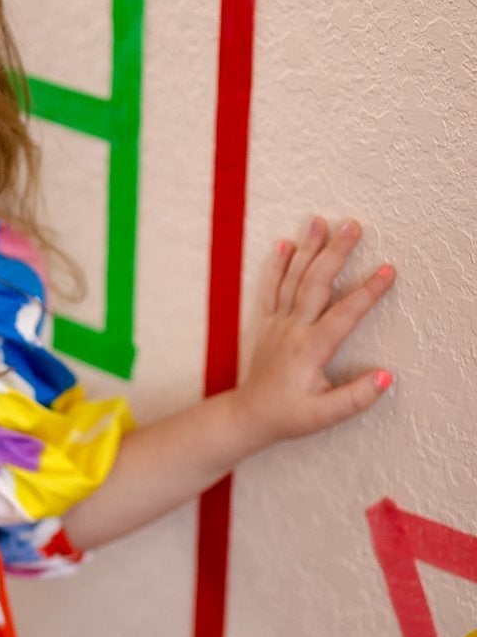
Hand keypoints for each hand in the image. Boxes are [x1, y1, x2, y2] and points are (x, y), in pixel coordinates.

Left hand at [236, 216, 394, 447]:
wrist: (249, 415)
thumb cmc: (289, 416)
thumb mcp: (324, 416)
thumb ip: (355, 398)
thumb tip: (385, 376)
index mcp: (310, 349)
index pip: (344, 315)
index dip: (367, 292)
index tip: (388, 270)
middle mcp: (292, 330)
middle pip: (316, 283)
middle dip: (336, 252)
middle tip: (353, 225)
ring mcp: (278, 324)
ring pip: (293, 279)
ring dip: (308, 249)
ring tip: (320, 221)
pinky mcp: (268, 323)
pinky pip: (271, 288)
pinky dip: (277, 265)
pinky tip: (285, 244)